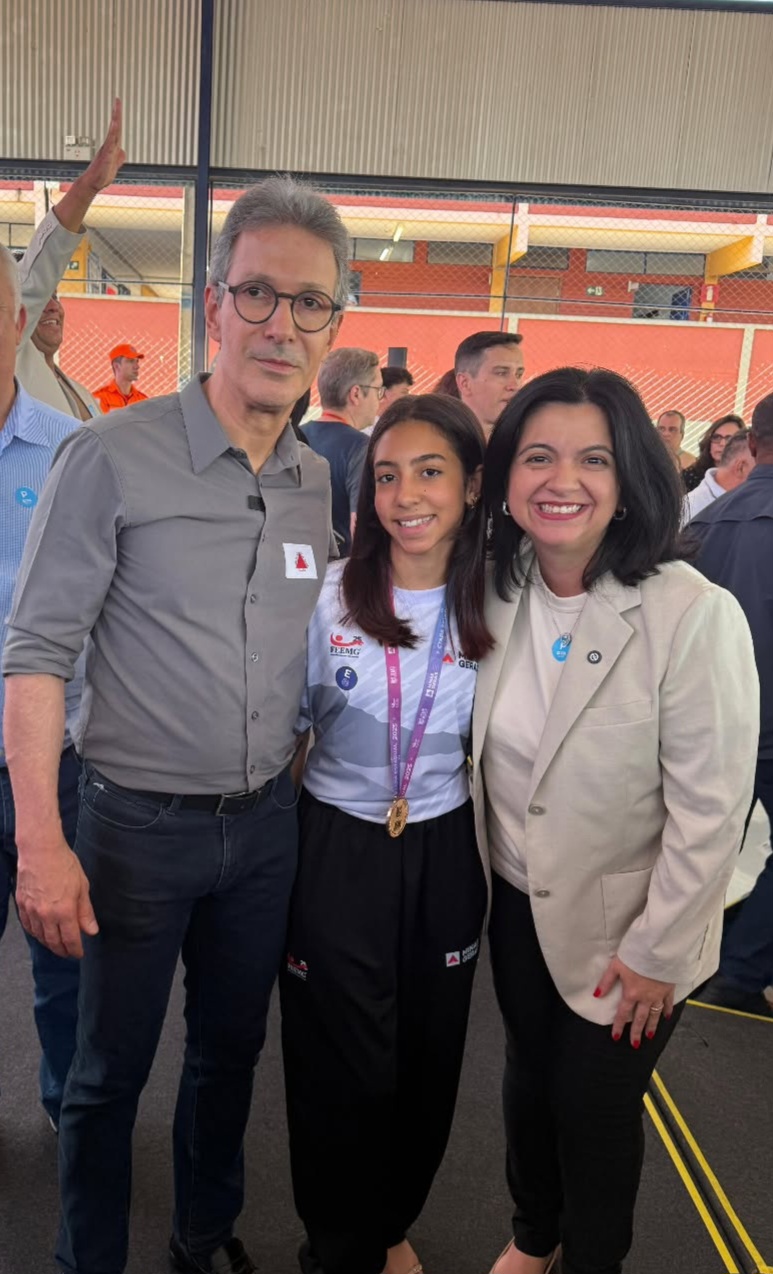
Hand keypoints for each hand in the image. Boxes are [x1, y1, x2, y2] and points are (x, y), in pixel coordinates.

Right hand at [16, 839, 98, 958]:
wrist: (40, 850)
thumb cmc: (64, 864)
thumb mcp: (82, 887)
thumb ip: (86, 912)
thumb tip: (91, 931)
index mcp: (64, 911)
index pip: (70, 940)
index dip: (75, 950)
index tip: (79, 954)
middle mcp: (46, 915)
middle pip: (53, 942)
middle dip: (62, 951)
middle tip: (68, 953)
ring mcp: (31, 910)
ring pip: (39, 936)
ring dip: (48, 943)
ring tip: (56, 945)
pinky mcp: (22, 904)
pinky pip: (28, 926)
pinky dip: (35, 933)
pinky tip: (41, 933)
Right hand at [78, 97, 125, 194]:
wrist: (94, 183)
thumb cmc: (102, 174)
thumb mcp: (114, 164)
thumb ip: (119, 157)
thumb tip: (122, 151)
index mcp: (112, 145)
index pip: (117, 128)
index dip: (118, 116)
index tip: (118, 103)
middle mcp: (110, 145)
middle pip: (115, 126)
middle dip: (117, 113)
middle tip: (117, 100)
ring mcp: (108, 150)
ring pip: (113, 133)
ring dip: (115, 121)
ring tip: (116, 108)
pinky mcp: (107, 156)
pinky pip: (110, 143)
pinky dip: (113, 134)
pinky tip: (114, 126)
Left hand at [594, 955, 674, 1047]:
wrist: (658, 950)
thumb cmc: (635, 955)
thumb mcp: (616, 966)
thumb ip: (606, 982)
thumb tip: (596, 995)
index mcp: (631, 993)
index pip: (623, 1013)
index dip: (619, 1026)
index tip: (616, 1037)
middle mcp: (645, 998)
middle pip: (640, 1018)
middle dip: (636, 1033)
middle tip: (635, 1044)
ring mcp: (658, 995)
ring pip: (654, 1015)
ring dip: (651, 1026)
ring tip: (650, 1036)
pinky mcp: (668, 988)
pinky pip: (668, 1003)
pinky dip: (667, 1011)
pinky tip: (667, 1017)